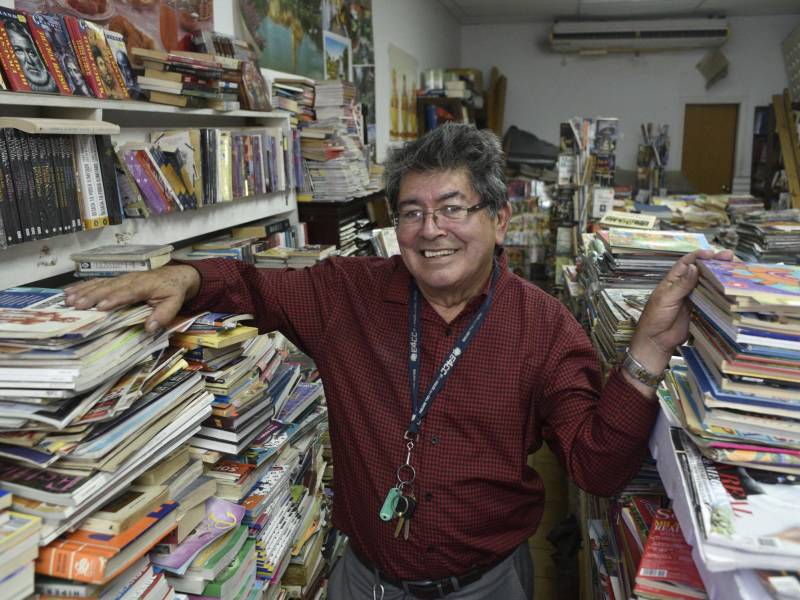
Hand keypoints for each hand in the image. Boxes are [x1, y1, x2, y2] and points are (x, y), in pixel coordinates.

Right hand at [64, 264, 200, 332]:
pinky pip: (98, 282)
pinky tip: (69, 291)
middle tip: (76, 305)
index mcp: (144, 286)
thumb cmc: (173, 291)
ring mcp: (121, 279)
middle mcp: (129, 280)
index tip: (100, 307)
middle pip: (108, 288)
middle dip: (92, 296)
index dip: (114, 299)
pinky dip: (83, 286)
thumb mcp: (175, 303)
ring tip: (68, 300)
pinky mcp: (116, 280)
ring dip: (83, 291)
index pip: (127, 293)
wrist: (176, 275)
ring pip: (100, 284)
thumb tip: (150, 328)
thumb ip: (163, 315)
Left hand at [628, 248, 734, 375]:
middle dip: (715, 263)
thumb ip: (681, 284)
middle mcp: (685, 286)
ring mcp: (693, 297)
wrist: (656, 340)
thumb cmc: (655, 318)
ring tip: (736, 269)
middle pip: (701, 271)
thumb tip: (694, 267)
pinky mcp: (700, 309)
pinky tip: (733, 289)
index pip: (686, 263)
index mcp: (673, 280)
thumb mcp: (666, 299)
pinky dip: (722, 293)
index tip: (712, 252)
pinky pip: (712, 298)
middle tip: (730, 257)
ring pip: (709, 283)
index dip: (699, 256)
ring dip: (721, 276)